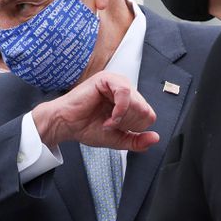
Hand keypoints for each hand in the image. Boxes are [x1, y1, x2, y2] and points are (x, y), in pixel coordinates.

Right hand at [32, 71, 159, 150]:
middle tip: (109, 125)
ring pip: (138, 103)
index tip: (116, 129)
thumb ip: (136, 141)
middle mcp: (124, 89)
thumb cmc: (85, 127)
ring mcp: (116, 82)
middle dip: (127, 124)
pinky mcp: (106, 79)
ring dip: (122, 118)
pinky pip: (125, 93)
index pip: (148, 114)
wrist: (65, 124)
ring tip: (107, 121)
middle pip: (145, 110)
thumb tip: (155, 138)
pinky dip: (119, 110)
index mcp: (128, 101)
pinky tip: (109, 117)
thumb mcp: (117, 139)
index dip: (134, 127)